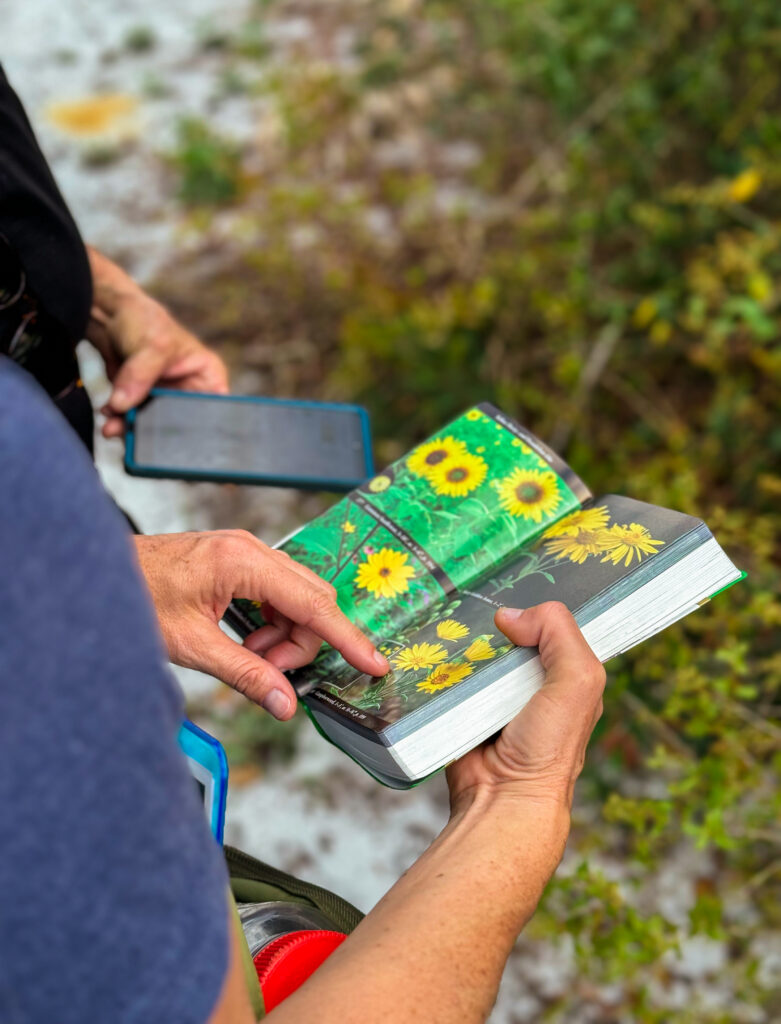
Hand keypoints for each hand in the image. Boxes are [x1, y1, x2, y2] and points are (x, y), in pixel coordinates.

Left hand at [85, 247, 228, 437]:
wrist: (109, 314)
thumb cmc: (144, 320)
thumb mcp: (152, 344)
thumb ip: (141, 375)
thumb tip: (122, 406)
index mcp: (209, 379)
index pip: (215, 413)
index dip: (204, 432)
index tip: (187, 446)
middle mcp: (190, 392)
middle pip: (183, 426)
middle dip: (163, 436)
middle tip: (146, 445)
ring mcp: (164, 399)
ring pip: (155, 428)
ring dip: (134, 430)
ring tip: (116, 428)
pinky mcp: (140, 402)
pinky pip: (134, 422)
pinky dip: (121, 424)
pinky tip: (110, 419)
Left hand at [133, 531, 388, 719]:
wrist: (97, 570)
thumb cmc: (135, 598)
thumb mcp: (191, 646)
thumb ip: (245, 675)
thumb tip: (285, 704)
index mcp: (242, 563)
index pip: (313, 604)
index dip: (347, 638)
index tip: (374, 661)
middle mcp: (251, 549)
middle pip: (311, 600)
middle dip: (302, 642)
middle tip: (270, 670)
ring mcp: (246, 551)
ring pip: (297, 598)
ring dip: (284, 635)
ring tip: (248, 656)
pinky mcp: (239, 559)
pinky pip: (277, 594)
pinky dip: (271, 623)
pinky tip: (245, 641)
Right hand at [447, 602, 604, 814]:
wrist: (501, 796)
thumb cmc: (548, 746)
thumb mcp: (577, 680)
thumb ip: (559, 634)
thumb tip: (510, 615)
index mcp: (568, 676)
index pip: (556, 628)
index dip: (542, 613)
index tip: (521, 599)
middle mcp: (533, 684)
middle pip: (513, 635)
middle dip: (501, 626)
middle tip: (487, 618)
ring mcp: (496, 694)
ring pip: (479, 652)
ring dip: (467, 645)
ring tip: (457, 634)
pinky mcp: (463, 705)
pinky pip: (450, 675)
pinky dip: (444, 667)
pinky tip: (439, 655)